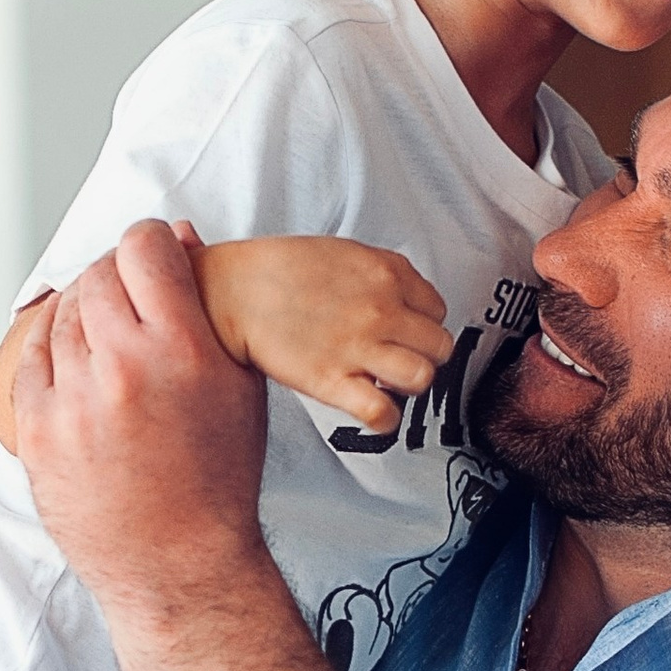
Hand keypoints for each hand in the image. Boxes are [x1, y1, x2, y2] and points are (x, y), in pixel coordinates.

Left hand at [11, 218, 277, 622]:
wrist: (177, 564)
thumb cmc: (216, 480)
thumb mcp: (236, 386)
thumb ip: (208, 308)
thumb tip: (177, 240)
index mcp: (182, 350)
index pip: (143, 247)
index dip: (148, 242)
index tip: (150, 255)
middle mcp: (122, 369)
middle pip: (97, 275)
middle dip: (114, 278)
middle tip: (129, 299)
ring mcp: (72, 401)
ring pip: (62, 314)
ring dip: (82, 314)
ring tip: (107, 341)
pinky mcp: (38, 431)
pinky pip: (30, 360)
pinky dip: (49, 350)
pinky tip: (73, 362)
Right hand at [197, 235, 450, 433]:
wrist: (232, 290)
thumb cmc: (278, 271)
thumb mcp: (343, 252)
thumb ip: (380, 275)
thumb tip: (404, 301)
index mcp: (386, 273)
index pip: (438, 310)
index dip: (422, 326)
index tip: (405, 334)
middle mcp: (380, 308)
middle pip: (439, 346)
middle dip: (422, 356)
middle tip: (398, 360)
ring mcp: (358, 345)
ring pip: (423, 377)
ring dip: (408, 385)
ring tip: (386, 382)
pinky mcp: (332, 380)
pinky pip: (383, 412)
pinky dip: (384, 418)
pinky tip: (373, 410)